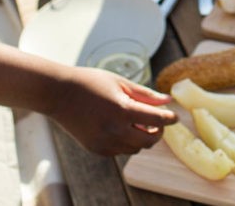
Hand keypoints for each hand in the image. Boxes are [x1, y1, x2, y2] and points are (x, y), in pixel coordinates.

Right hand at [46, 67, 177, 156]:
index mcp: (123, 110)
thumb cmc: (91, 82)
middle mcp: (114, 130)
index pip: (157, 120)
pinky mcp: (96, 149)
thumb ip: (146, 94)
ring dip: (142, 138)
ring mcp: (104, 143)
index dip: (170, 119)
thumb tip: (168, 101)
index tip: (175, 116)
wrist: (59, 94)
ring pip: (135, 149)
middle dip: (158, 132)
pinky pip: (120, 151)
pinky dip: (127, 142)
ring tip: (138, 122)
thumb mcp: (121, 83)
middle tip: (157, 122)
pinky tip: (122, 128)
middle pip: (149, 141)